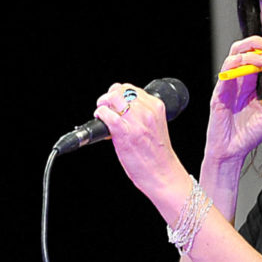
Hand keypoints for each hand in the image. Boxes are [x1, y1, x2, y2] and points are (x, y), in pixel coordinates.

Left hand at [95, 81, 186, 207]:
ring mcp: (136, 121)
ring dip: (103, 104)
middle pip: (121, 89)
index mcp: (157, 107)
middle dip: (109, 96)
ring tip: (102, 114)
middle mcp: (147, 111)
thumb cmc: (156, 154)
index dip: (120, 94)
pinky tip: (101, 120)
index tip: (116, 103)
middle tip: (105, 106)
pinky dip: (100, 115)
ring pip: (113, 97)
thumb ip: (142, 115)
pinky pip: (106, 114)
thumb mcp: (155, 126)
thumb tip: (120, 110)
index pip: (133, 89)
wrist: (161, 172)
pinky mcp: (124, 132)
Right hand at [202, 37, 261, 170]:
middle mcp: (237, 81)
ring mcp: (227, 86)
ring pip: (233, 56)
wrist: (233, 153)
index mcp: (249, 84)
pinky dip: (238, 64)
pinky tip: (251, 66)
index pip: (257, 57)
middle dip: (258, 44)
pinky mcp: (219, 93)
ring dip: (250, 53)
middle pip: (242, 50)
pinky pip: (225, 72)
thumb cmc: (248, 135)